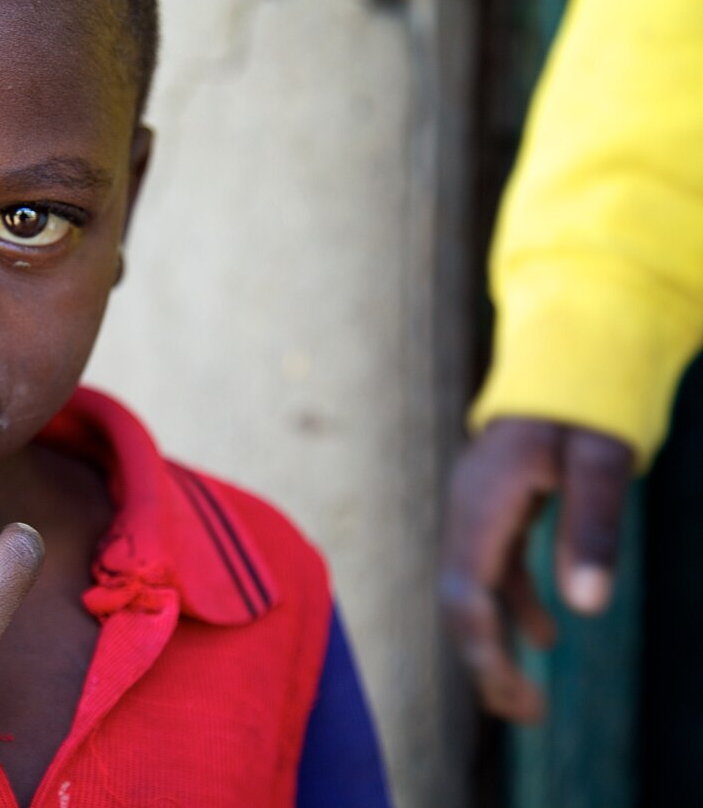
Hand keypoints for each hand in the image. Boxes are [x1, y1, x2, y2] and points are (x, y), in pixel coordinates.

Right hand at [440, 418, 632, 721]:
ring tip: (530, 696)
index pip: (464, 592)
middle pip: (457, 601)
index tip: (519, 696)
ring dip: (497, 642)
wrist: (568, 346)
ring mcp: (475, 509)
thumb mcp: (602, 458)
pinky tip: (549, 635)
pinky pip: (491, 571)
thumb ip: (593, 527)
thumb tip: (588, 611)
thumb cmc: (587, 398)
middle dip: (485, 660)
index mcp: (481, 501)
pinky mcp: (493, 508)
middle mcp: (466, 509)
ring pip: (469, 590)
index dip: (485, 650)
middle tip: (527, 712)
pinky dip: (514, 609)